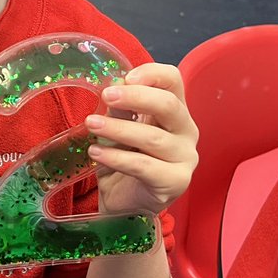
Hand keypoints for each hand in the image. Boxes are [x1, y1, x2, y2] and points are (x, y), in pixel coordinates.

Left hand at [83, 63, 198, 216]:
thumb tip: (112, 88)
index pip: (173, 81)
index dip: (152, 74)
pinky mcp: (176, 181)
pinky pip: (144, 166)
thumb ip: (120, 111)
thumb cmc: (125, 160)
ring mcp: (185, 157)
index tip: (126, 77)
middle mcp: (185, 131)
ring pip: (153, 137)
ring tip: (91, 124)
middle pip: (169, 105)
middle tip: (107, 95)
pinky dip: (116, 158)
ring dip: (118, 129)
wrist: (125, 203)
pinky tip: (96, 154)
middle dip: (135, 97)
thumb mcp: (118, 129)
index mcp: (174, 111)